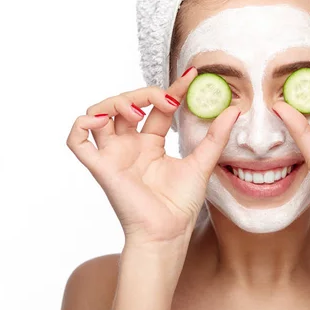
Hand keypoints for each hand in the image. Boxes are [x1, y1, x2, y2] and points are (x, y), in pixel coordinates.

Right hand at [66, 68, 239, 246]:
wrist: (169, 233)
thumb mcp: (202, 164)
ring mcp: (114, 154)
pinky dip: (81, 125)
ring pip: (99, 113)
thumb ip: (215, 136)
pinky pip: (77, 141)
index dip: (171, 89)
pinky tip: (101, 120)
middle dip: (144, 93)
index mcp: (151, 143)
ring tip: (138, 112)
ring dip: (116, 103)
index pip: (157, 107)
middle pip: (125, 103)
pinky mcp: (101, 167)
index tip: (191, 76)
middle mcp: (129, 145)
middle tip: (167, 101)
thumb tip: (232, 110)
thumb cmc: (180, 205)